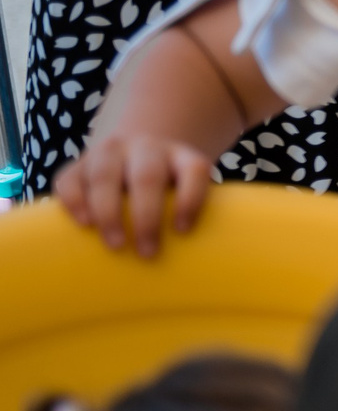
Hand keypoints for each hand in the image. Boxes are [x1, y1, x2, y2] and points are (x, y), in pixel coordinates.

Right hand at [52, 132, 216, 258]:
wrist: (139, 151)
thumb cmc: (170, 189)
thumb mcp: (187, 191)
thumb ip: (187, 214)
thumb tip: (186, 262)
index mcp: (182, 156)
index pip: (194, 170)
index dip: (191, 200)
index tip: (183, 231)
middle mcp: (147, 148)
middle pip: (147, 177)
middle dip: (146, 218)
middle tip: (148, 253)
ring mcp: (110, 151)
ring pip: (105, 176)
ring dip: (109, 213)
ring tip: (116, 245)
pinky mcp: (79, 163)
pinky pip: (70, 179)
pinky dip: (75, 201)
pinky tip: (85, 224)